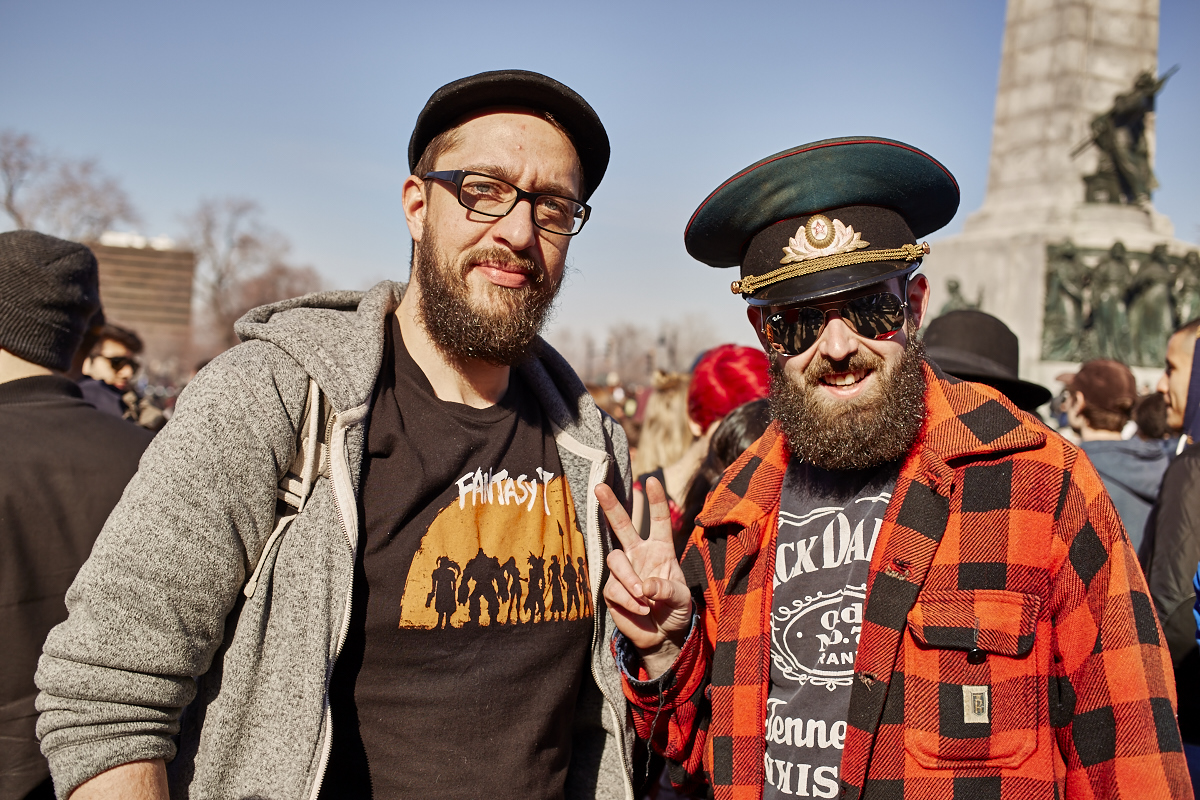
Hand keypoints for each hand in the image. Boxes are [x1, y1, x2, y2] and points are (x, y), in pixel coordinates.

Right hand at [597, 477, 692, 678]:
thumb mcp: (682, 600)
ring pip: (615, 560)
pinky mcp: (612, 590)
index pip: (658, 521)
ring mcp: (624, 571)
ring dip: (628, 578)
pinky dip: (627, 598)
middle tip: (600, 487)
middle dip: (611, 506)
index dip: (655, 501)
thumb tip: (645, 585)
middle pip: (622, 526)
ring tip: (642, 596)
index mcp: (661, 551)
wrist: (662, 637)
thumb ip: (667, 590)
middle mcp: (639, 555)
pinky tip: (640, 608)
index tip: (652, 480)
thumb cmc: (675, 612)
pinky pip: (613, 587)